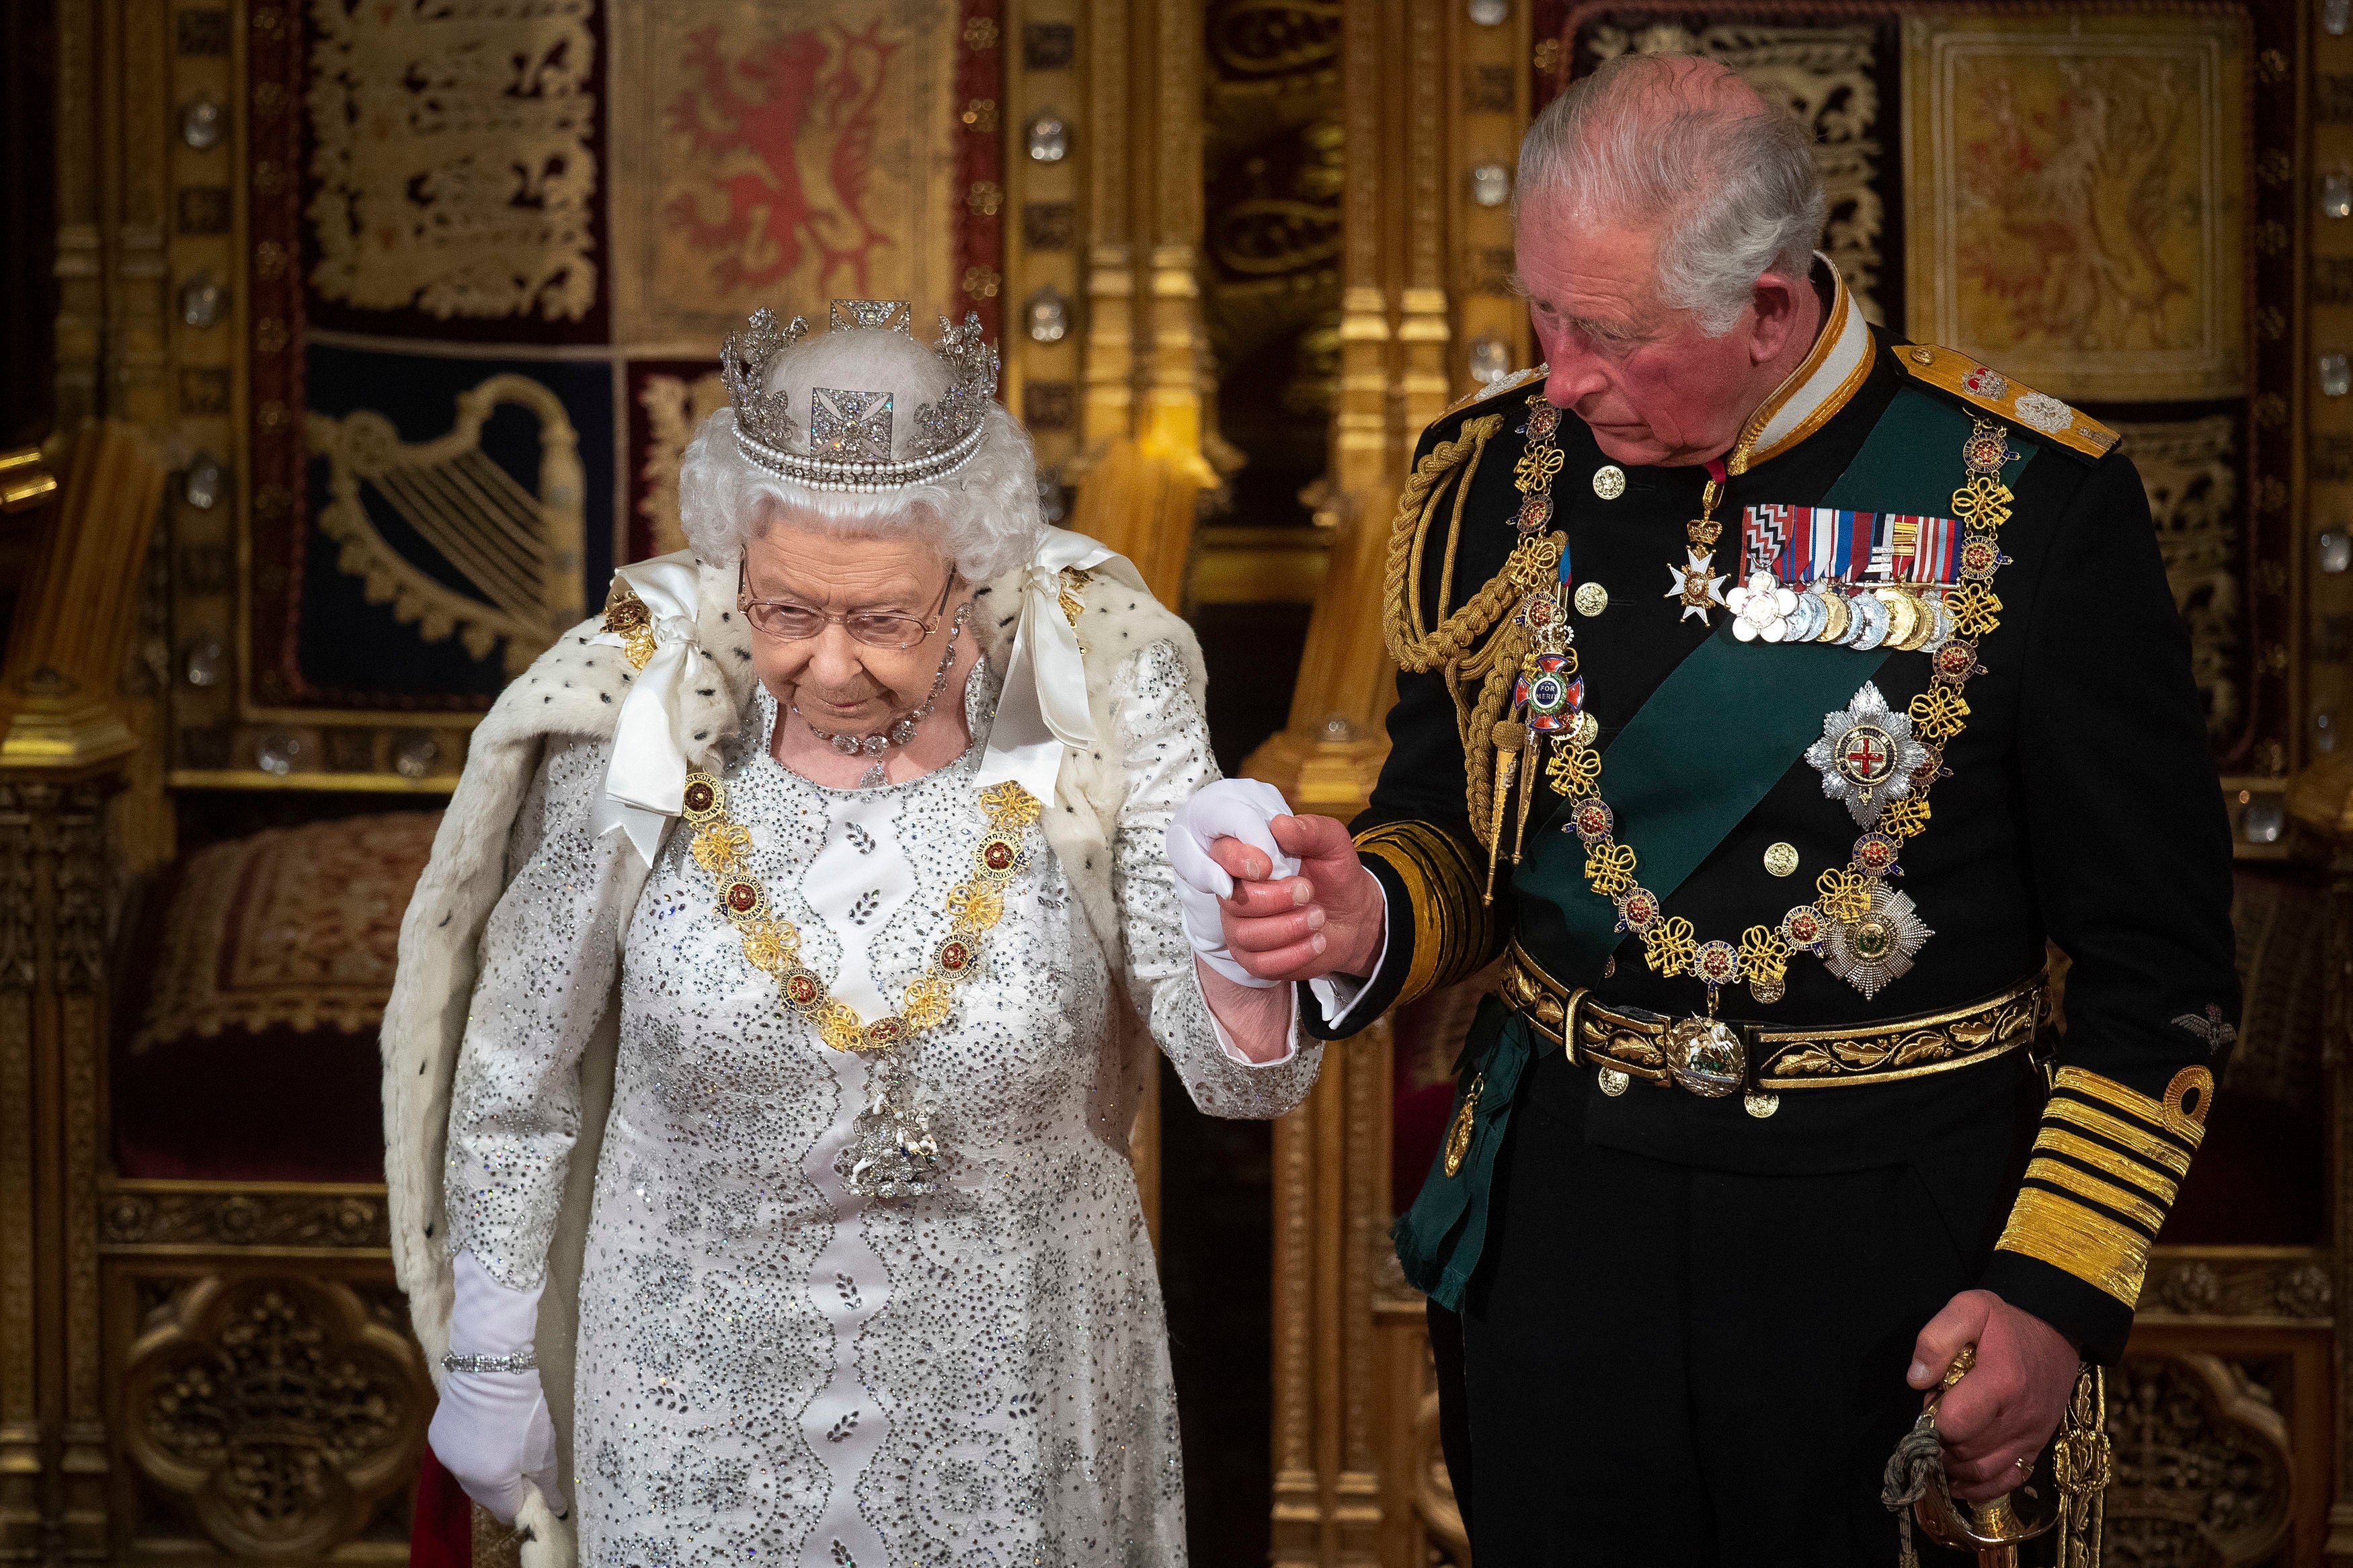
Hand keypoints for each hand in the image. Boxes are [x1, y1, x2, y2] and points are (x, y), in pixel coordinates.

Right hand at [428, 1366, 564, 1522]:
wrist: (491, 1369)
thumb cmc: (523, 1409)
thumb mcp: (543, 1448)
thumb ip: (547, 1483)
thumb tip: (555, 1507)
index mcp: (492, 1483)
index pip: (508, 1512)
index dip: (524, 1501)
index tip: (533, 1482)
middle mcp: (463, 1476)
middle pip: (487, 1496)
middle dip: (504, 1486)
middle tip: (519, 1459)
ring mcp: (446, 1458)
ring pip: (470, 1476)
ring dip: (485, 1469)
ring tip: (500, 1440)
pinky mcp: (436, 1439)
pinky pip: (457, 1456)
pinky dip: (469, 1451)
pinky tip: (481, 1429)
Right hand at [1210, 813, 1384, 982]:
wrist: (1353, 916)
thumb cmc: (1335, 874)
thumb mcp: (1333, 845)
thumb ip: (1310, 830)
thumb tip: (1280, 825)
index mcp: (1246, 857)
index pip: (1220, 854)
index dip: (1237, 861)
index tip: (1268, 866)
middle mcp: (1235, 892)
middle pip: (1232, 900)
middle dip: (1275, 898)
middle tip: (1308, 891)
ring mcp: (1240, 928)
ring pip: (1246, 934)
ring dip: (1289, 927)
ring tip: (1318, 917)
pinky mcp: (1253, 959)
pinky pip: (1261, 964)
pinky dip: (1295, 954)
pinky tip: (1317, 941)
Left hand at [1907, 1288, 2078, 1501]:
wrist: (2056, 1331)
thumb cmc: (2006, 1321)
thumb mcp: (1968, 1308)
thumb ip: (1936, 1339)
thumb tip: (1917, 1379)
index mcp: (2001, 1383)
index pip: (1955, 1425)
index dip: (1933, 1419)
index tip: (1932, 1401)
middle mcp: (2020, 1417)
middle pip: (1965, 1451)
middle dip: (1941, 1440)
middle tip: (1937, 1419)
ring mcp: (2031, 1436)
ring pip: (1983, 1472)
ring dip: (1954, 1466)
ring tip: (1942, 1445)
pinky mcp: (2037, 1446)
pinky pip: (2008, 1481)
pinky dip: (1980, 1487)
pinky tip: (1959, 1478)